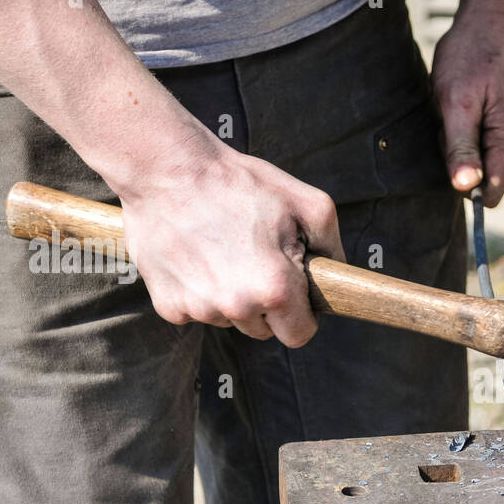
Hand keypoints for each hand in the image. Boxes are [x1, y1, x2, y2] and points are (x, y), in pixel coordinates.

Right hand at [118, 133, 343, 346]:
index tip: (294, 293)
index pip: (300, 334)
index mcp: (275, 288)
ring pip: (230, 320)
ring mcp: (200, 310)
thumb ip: (332, 246)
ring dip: (232, 297)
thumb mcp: (305, 202)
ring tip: (223, 251)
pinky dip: (200, 292)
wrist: (164, 168)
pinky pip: (197, 312)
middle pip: (264, 330)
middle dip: (267, 304)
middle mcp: (237, 307)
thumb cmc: (236, 181)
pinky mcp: (169, 307)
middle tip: (256, 259)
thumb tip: (339, 275)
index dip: (301, 315)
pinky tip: (197, 256)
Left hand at [432, 22, 503, 207]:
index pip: (490, 193)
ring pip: (484, 161)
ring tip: (464, 105)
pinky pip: (489, 145)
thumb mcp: (455, 102)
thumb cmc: (471, 55)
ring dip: (465, 140)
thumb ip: (461, 147)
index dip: (465, 183)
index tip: (452, 151)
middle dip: (462, 155)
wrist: (492, 22)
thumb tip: (466, 188)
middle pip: (484, 177)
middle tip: (454, 116)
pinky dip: (473, 130)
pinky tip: (473, 105)